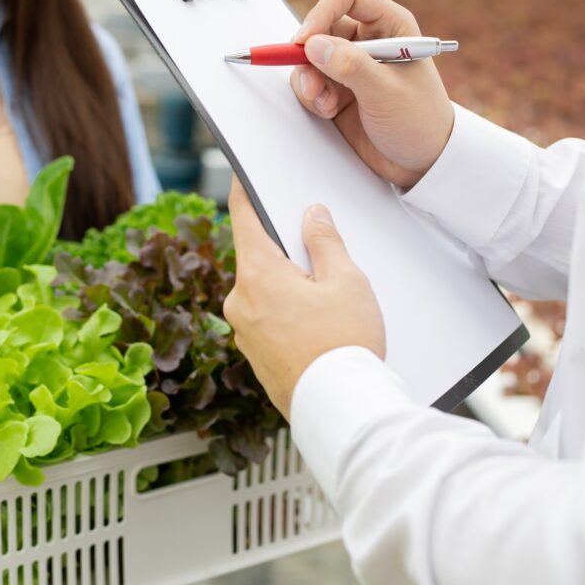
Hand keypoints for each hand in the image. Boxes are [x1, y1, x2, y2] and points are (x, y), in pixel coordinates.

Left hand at [224, 179, 384, 419]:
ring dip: (287, 286)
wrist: (339, 409)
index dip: (244, 192)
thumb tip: (311, 216)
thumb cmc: (344, 346)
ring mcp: (242, 330)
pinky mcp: (253, 354)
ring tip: (326, 299)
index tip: (242, 176)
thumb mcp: (346, 281)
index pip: (242, 217)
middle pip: (257, 257)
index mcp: (256, 274)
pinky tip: (316, 324)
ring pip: (263, 291)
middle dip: (285, 251)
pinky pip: (266, 319)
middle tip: (318, 254)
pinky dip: (286, 313)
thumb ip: (325, 241)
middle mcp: (239, 301)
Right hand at [290, 0, 453, 189]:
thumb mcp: (386, 92)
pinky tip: (328, 111)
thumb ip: (350, 66)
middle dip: (308, 53)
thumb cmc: (420, 122)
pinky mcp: (338, 91)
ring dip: (308, 79)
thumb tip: (313, 45)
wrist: (422, 163)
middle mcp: (368, 41)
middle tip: (310, 79)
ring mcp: (351, 67)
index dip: (321, 13)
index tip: (305, 41)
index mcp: (390, 26)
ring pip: (309, 57)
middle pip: (321, 27)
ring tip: (323, 102)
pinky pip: (310, 83)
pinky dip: (311, 96)